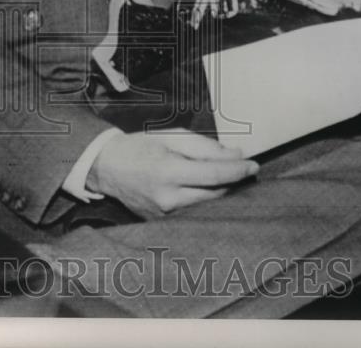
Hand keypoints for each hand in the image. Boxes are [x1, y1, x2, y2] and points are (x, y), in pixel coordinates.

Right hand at [86, 130, 258, 218]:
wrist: (106, 167)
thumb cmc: (140, 147)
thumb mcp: (171, 137)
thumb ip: (204, 146)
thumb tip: (235, 155)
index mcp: (169, 171)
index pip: (215, 175)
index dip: (238, 171)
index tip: (253, 165)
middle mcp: (168, 198)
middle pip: (216, 195)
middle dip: (234, 183)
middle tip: (244, 170)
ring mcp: (164, 215)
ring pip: (207, 208)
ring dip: (222, 194)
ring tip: (228, 180)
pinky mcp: (162, 223)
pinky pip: (193, 214)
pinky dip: (205, 203)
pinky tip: (208, 192)